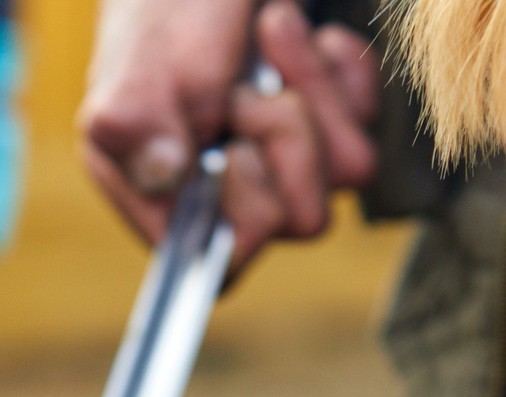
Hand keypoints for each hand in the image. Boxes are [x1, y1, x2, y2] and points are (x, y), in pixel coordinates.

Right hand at [79, 0, 379, 272]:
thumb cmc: (158, 10)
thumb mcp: (136, 68)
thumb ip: (135, 124)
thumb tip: (161, 176)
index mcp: (169, 202)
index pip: (230, 262)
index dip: (247, 210)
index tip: (226, 148)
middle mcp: (232, 193)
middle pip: (305, 217)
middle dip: (282, 135)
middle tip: (240, 86)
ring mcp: (288, 159)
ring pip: (349, 167)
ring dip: (311, 87)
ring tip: (268, 35)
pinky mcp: (330, 118)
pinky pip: (370, 113)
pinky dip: (337, 64)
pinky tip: (290, 35)